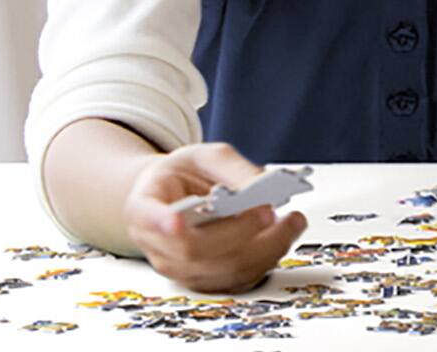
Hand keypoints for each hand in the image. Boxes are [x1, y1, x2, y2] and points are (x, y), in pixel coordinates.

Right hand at [122, 142, 307, 292]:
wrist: (176, 196)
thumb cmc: (185, 175)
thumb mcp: (205, 156)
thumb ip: (231, 167)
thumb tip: (262, 184)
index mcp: (144, 207)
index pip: (148, 218)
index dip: (161, 222)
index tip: (176, 221)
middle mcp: (157, 244)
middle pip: (195, 249)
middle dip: (240, 231)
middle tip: (270, 210)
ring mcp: (180, 268)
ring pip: (222, 270)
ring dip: (264, 248)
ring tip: (292, 222)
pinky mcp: (205, 281)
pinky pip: (238, 280)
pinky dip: (267, 260)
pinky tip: (283, 236)